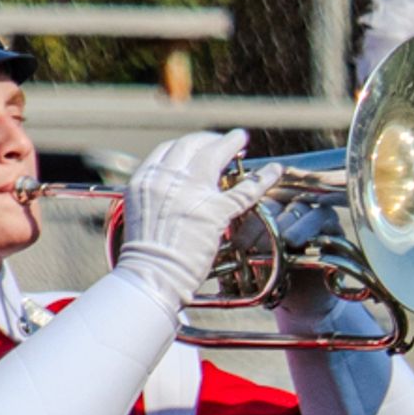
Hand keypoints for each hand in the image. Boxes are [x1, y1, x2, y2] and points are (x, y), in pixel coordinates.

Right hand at [117, 128, 263, 305]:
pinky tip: (273, 170)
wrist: (150, 275)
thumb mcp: (139, 216)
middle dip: (208, 140)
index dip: (187, 146)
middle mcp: (165, 178)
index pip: (168, 150)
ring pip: (213, 155)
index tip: (198, 146)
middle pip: (190, 145)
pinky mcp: (214, 211)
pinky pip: (244, 190)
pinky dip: (262, 179)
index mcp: (144, 179)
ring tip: (241, 139)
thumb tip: (171, 197)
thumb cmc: (144, 257)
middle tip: (223, 141)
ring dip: (229, 144)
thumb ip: (156, 199)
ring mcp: (190, 192)